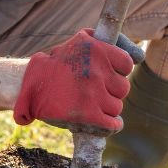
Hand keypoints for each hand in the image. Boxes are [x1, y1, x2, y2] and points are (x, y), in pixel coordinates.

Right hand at [13, 29, 144, 132]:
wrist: (28, 85)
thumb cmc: (57, 63)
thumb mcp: (80, 41)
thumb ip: (109, 42)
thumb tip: (140, 56)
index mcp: (96, 49)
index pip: (126, 64)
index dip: (118, 71)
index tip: (107, 74)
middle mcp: (96, 70)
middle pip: (123, 87)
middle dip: (111, 91)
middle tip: (96, 91)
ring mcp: (93, 94)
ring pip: (117, 106)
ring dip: (108, 108)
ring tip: (94, 105)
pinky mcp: (87, 115)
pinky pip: (112, 123)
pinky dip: (112, 126)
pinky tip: (107, 123)